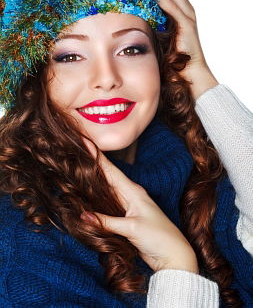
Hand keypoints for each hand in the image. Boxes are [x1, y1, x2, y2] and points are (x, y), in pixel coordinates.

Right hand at [81, 140, 197, 273]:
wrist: (173, 255)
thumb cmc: (158, 237)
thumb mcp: (132, 228)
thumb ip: (107, 222)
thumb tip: (83, 215)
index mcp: (133, 191)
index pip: (110, 170)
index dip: (96, 156)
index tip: (84, 141)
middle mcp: (130, 195)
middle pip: (106, 177)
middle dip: (92, 164)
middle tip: (76, 151)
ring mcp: (127, 207)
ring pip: (106, 191)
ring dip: (93, 181)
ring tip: (77, 169)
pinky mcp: (125, 218)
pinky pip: (107, 205)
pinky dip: (97, 200)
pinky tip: (87, 196)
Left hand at [153, 0, 218, 98]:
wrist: (190, 69)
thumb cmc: (176, 55)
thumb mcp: (164, 34)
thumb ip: (156, 23)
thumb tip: (140, 16)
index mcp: (182, 11)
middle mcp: (186, 10)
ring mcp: (188, 17)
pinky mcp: (187, 26)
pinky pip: (174, 9)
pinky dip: (164, 0)